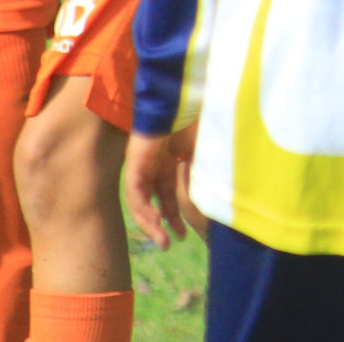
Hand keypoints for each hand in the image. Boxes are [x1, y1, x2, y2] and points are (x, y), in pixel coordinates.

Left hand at [125, 127, 196, 248]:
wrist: (180, 100)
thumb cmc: (195, 120)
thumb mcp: (201, 151)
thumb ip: (200, 172)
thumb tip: (208, 194)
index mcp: (169, 163)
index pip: (167, 196)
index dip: (173, 216)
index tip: (182, 234)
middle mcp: (153, 167)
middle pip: (153, 202)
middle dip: (161, 225)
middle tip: (169, 244)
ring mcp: (142, 165)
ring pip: (141, 202)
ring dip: (150, 223)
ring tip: (162, 240)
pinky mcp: (135, 163)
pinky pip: (135, 192)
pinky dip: (143, 209)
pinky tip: (155, 222)